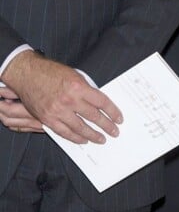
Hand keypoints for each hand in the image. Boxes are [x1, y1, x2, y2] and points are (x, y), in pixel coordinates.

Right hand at [1, 52, 121, 144]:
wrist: (26, 74)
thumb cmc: (50, 72)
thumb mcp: (74, 75)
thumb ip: (86, 89)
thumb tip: (98, 102)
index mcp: (79, 87)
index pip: (102, 102)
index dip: (113, 112)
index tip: (119, 118)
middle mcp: (69, 100)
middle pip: (94, 117)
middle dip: (107, 126)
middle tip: (114, 132)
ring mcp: (58, 111)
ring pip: (80, 128)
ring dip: (93, 135)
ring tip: (101, 139)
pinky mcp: (47, 119)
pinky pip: (64, 132)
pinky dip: (75, 137)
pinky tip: (83, 140)